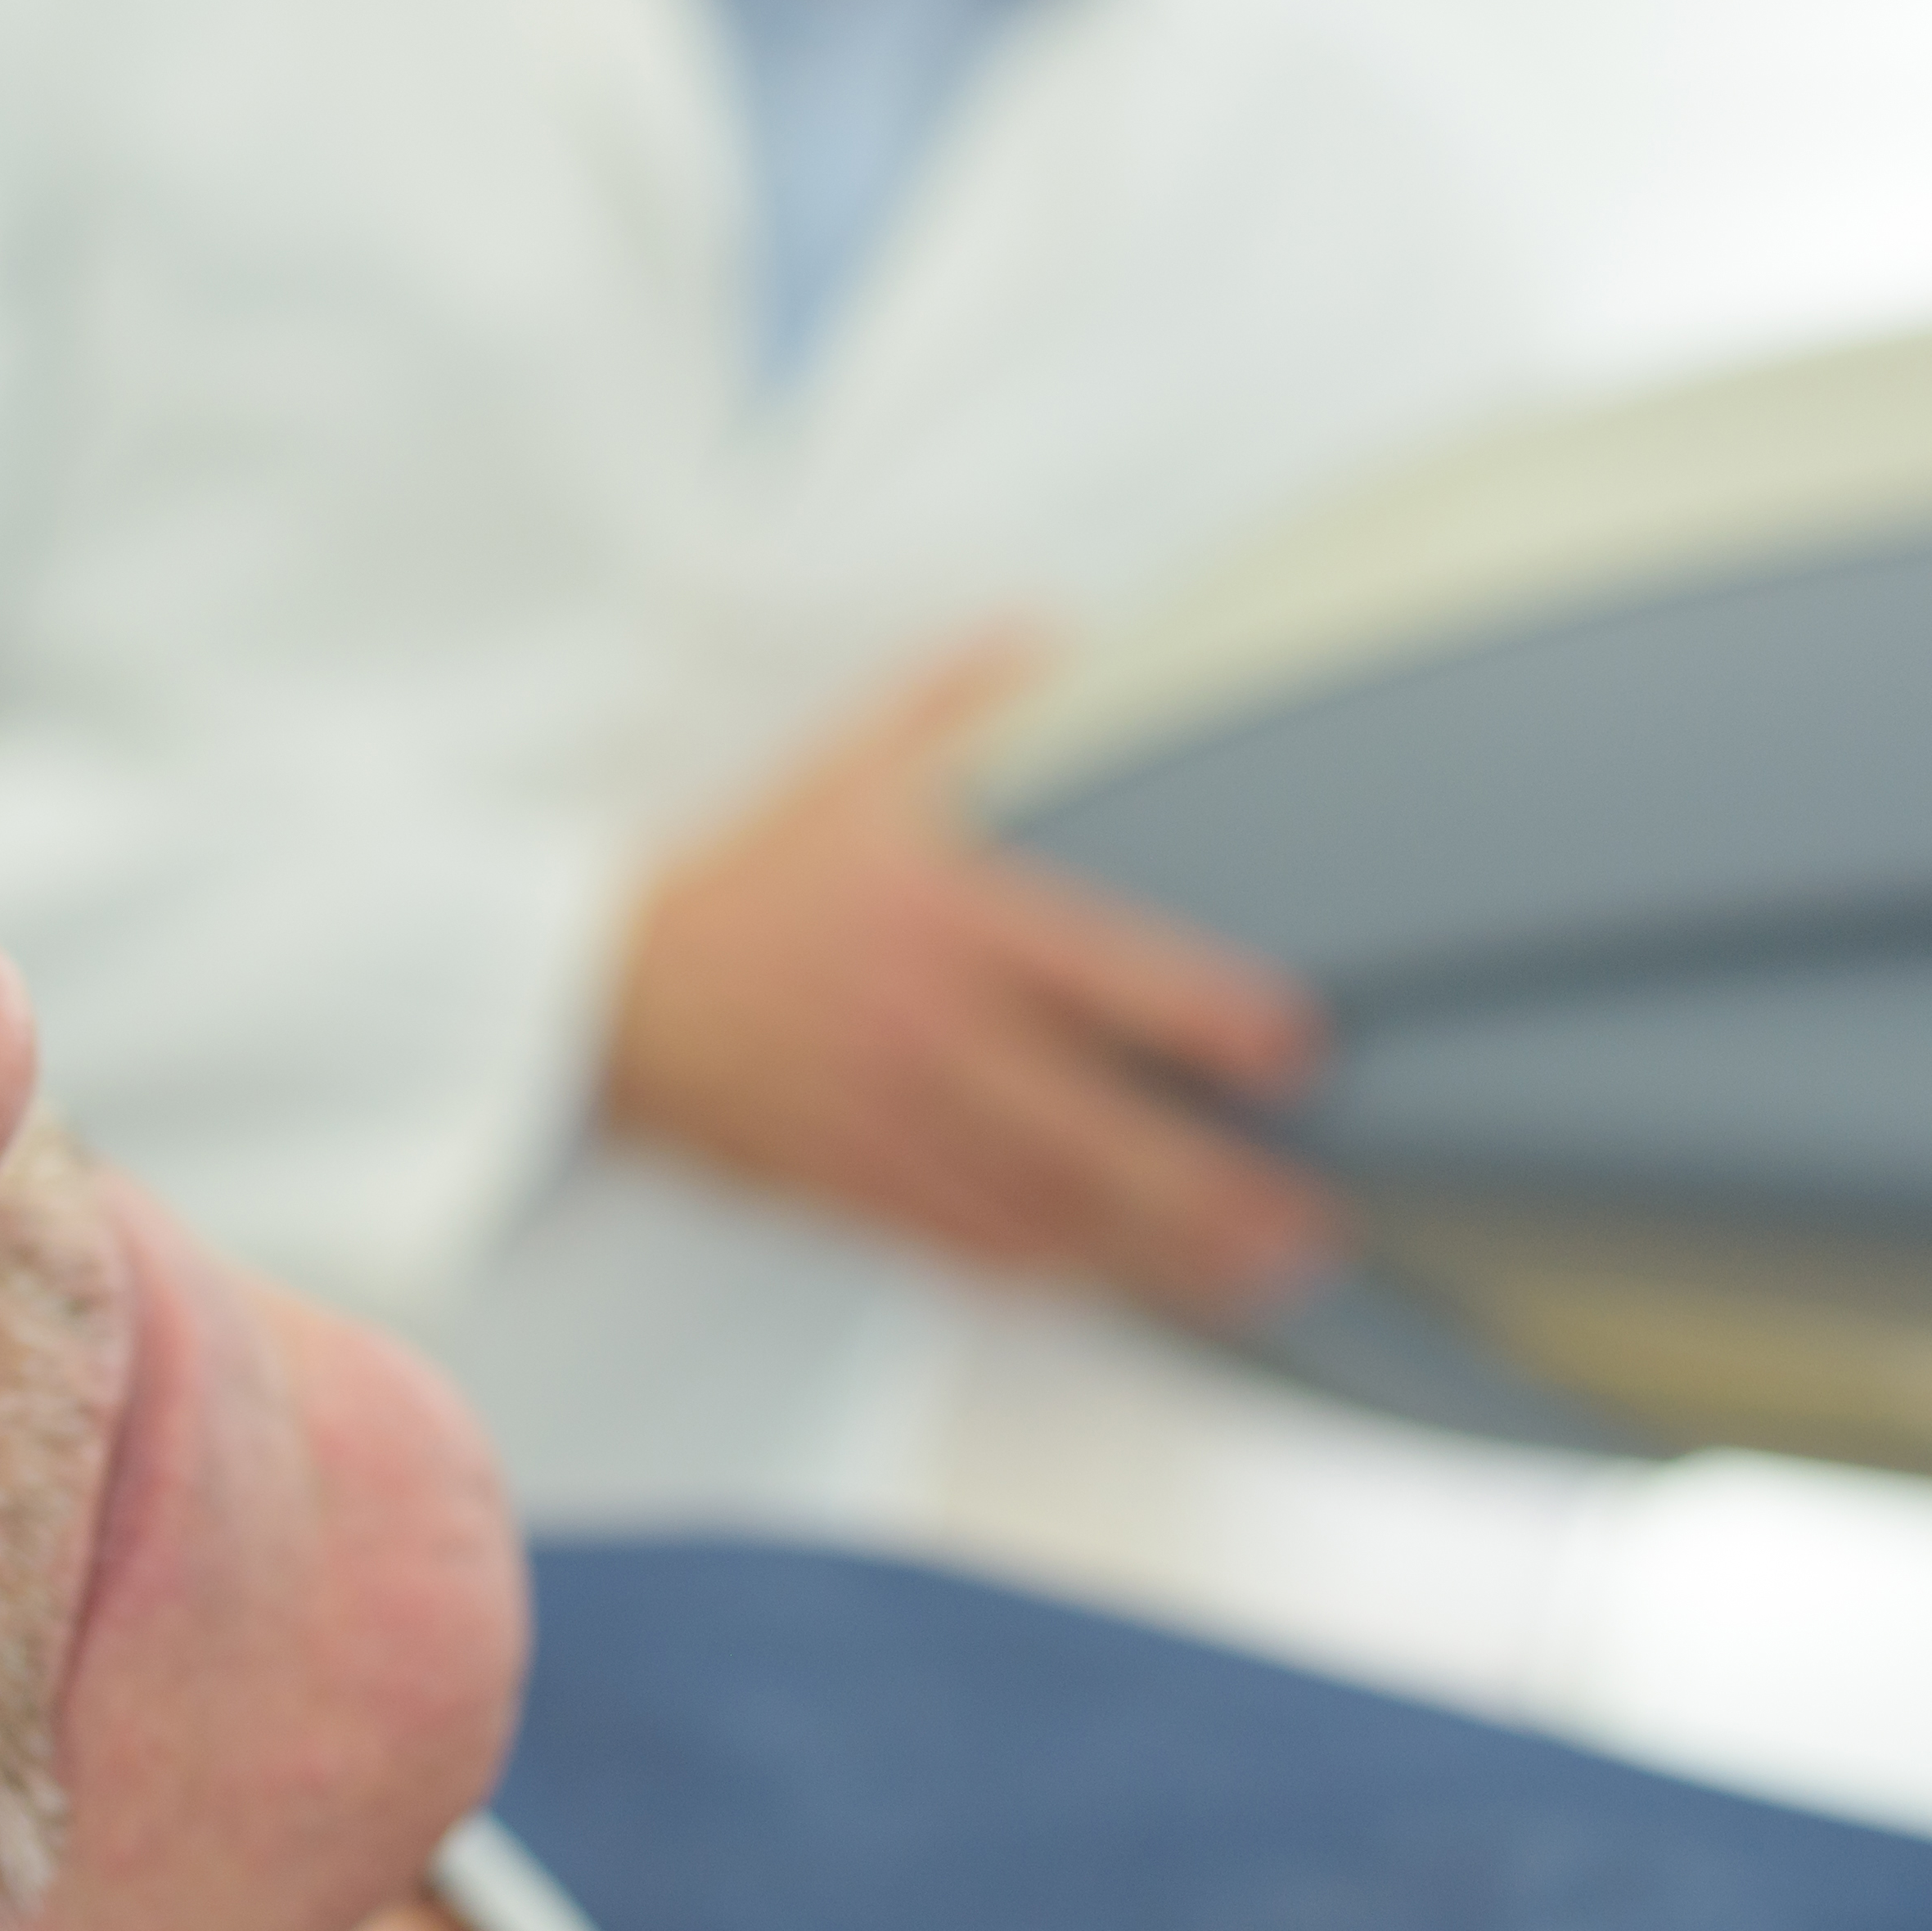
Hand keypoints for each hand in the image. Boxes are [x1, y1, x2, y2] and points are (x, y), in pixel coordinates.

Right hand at [601, 634, 1341, 1320]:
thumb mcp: (857, 762)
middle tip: (1313, 1220)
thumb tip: (1071, 644)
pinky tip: (1145, 1286)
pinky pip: (983, 1254)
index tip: (1294, 1044)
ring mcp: (898, 1129)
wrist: (618, 994)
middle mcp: (928, 1037)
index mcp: (944, 920)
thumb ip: (970, 699)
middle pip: (1088, 1137)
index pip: (1095, 972)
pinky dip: (1072, 1278)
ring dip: (1166, 1256)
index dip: (1199, 1015)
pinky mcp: (868, 1192)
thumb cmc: (764, 874)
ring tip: (1267, 1272)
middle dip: (1209, 1192)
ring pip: (1052, 1217)